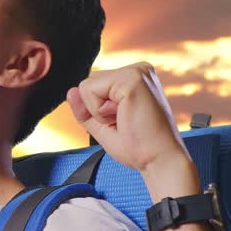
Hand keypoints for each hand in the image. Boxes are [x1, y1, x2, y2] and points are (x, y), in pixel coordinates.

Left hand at [66, 62, 190, 174]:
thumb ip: (86, 108)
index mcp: (135, 78)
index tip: (124, 122)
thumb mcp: (104, 126)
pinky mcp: (131, 78)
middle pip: (89, 83)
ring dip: (99, 111)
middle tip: (125, 122)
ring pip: (87, 86)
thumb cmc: (140, 147)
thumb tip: (71, 91)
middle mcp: (138, 70)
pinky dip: (100, 111)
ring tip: (125, 119)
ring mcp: (136, 71)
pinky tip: (124, 117)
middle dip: (97, 109)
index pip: (95, 85)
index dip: (98, 110)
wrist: (159, 160)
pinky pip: (90, 90)